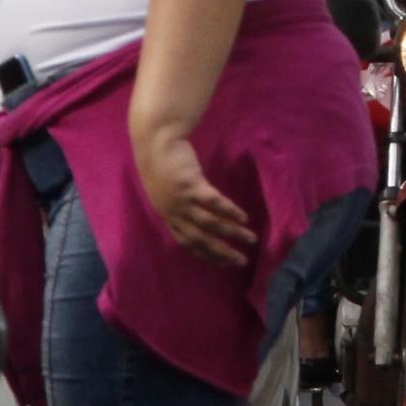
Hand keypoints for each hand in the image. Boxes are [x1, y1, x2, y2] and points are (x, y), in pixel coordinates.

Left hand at [136, 128, 255, 266]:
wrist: (154, 143)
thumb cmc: (161, 166)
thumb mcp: (166, 193)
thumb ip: (180, 206)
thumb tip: (197, 218)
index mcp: (169, 217)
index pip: (189, 244)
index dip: (208, 255)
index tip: (225, 262)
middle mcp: (175, 214)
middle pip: (202, 240)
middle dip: (223, 253)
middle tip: (242, 261)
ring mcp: (183, 200)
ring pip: (211, 224)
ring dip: (232, 233)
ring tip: (250, 238)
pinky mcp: (191, 185)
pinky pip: (214, 203)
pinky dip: (229, 212)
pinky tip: (243, 217)